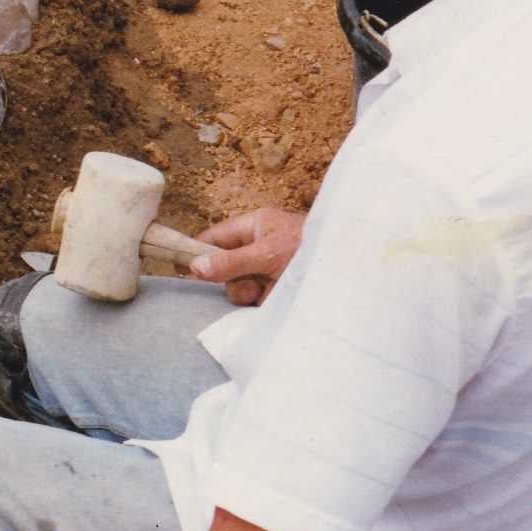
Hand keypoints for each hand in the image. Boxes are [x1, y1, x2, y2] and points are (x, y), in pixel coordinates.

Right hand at [190, 207, 304, 304]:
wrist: (348, 277)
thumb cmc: (311, 252)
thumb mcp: (267, 253)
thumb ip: (231, 262)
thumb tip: (194, 267)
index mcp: (253, 228)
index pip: (215, 237)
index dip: (197, 251)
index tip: (183, 268)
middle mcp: (256, 248)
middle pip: (223, 266)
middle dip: (230, 278)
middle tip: (244, 281)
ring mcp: (265, 271)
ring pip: (237, 286)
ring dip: (245, 292)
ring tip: (265, 291)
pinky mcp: (274, 291)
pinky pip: (252, 300)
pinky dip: (257, 302)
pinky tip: (272, 299)